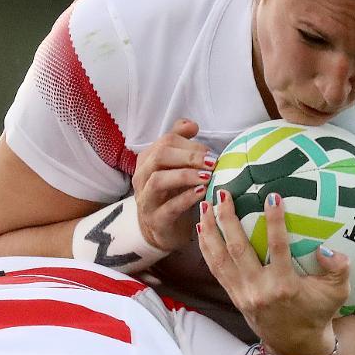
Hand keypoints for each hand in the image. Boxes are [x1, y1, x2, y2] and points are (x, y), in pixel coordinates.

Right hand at [132, 118, 215, 251]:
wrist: (163, 230)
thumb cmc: (172, 194)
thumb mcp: (175, 167)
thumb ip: (180, 143)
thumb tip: (192, 124)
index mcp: (147, 160)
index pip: (165, 142)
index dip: (189, 144)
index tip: (210, 152)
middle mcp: (142, 177)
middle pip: (159, 157)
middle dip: (188, 156)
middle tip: (212, 161)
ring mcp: (146, 200)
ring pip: (158, 181)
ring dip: (186, 175)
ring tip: (207, 176)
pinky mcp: (155, 220)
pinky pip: (169, 207)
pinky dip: (187, 198)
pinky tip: (202, 193)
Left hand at [196, 188, 350, 354]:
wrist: (295, 342)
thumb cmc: (318, 312)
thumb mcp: (338, 292)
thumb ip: (339, 269)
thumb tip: (327, 250)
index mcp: (284, 286)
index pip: (278, 248)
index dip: (275, 221)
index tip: (272, 197)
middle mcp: (259, 289)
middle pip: (238, 249)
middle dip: (228, 219)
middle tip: (224, 193)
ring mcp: (242, 293)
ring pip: (220, 257)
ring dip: (210, 230)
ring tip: (206, 205)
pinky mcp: (233, 295)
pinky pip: (215, 268)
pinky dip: (206, 247)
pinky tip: (202, 228)